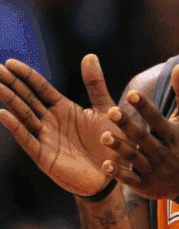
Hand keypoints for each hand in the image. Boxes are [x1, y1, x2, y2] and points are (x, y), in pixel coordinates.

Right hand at [0, 56, 122, 196]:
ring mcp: (45, 137)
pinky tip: (3, 114)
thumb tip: (89, 55)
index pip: (40, 87)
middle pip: (26, 98)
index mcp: (63, 108)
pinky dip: (15, 127)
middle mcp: (50, 120)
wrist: (117, 174)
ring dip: (9, 101)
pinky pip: (28, 139)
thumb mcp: (105, 109)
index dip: (25, 75)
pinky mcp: (45, 156)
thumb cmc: (112, 143)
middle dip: (10, 84)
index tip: (9, 62)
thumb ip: (95, 84)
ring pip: (23, 115)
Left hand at [100, 64, 178, 199]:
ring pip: (135, 158)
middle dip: (128, 125)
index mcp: (170, 134)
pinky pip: (131, 179)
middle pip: (143, 137)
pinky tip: (105, 166)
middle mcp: (162, 151)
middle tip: (111, 112)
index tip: (131, 93)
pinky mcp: (145, 185)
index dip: (144, 107)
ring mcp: (153, 169)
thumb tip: (178, 66)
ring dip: (120, 148)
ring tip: (104, 137)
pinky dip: (119, 174)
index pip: (156, 118)